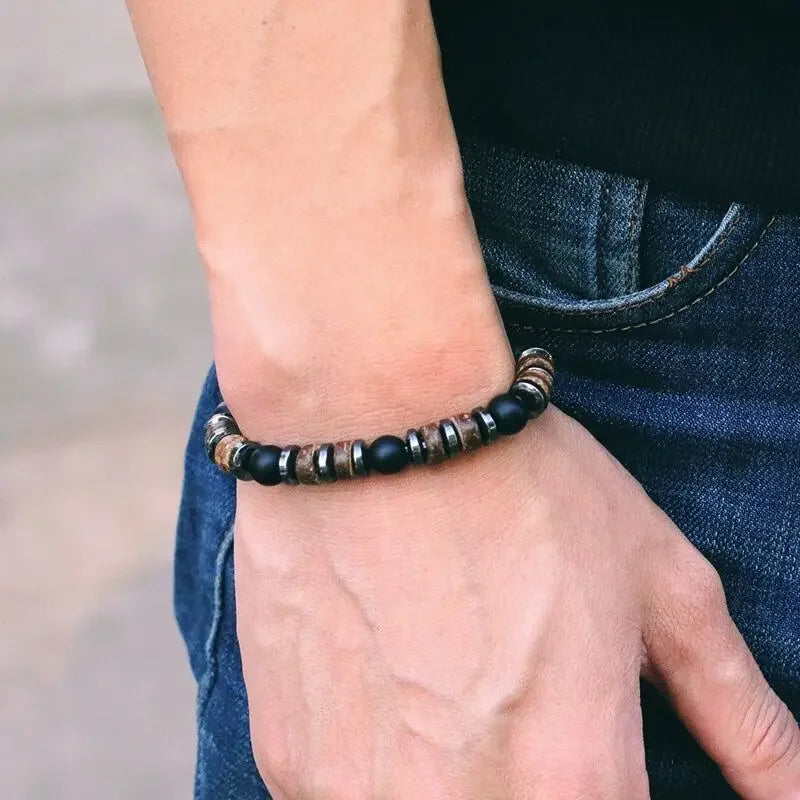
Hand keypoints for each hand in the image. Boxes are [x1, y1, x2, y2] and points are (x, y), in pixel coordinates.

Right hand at [234, 404, 799, 799]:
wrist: (370, 417)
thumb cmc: (520, 482)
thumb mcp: (657, 579)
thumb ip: (738, 710)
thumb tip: (793, 793)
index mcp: (576, 777)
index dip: (608, 786)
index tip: (580, 737)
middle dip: (531, 775)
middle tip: (511, 700)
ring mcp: (358, 795)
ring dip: (449, 777)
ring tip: (444, 684)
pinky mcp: (290, 764)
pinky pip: (347, 799)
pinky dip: (377, 764)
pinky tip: (384, 678)